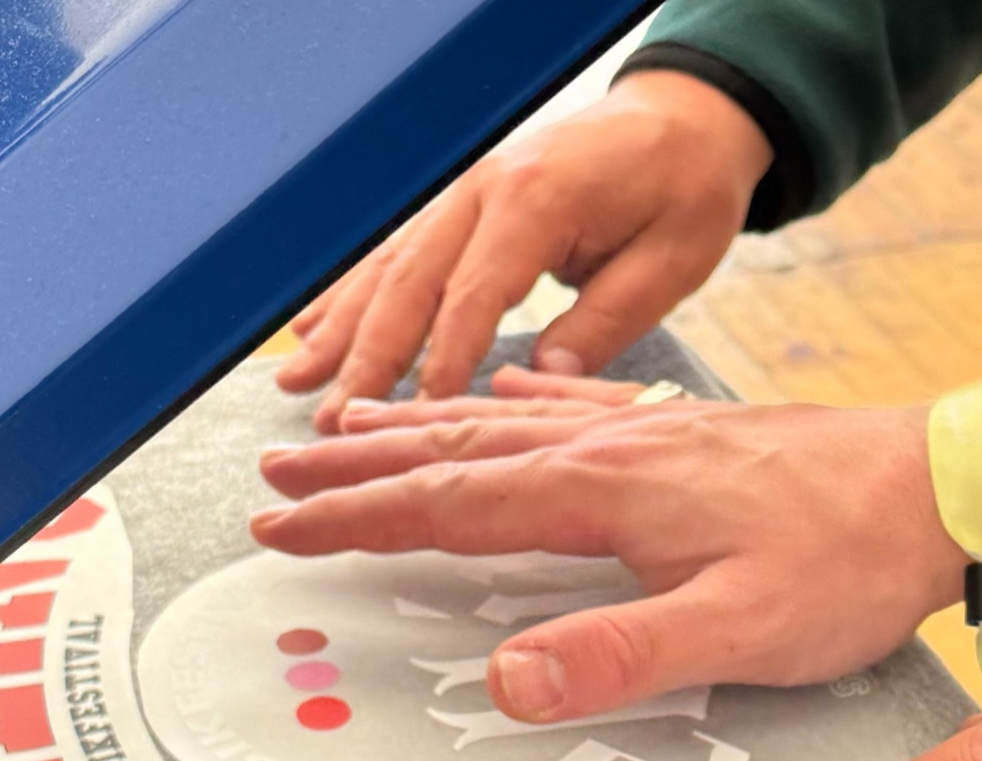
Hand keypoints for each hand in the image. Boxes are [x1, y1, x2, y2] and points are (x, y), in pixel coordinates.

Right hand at [252, 364, 981, 724]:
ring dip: (412, 429)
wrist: (943, 487)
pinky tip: (493, 391)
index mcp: (604, 494)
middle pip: (451, 454)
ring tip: (342, 427)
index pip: (449, 507)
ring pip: (496, 426)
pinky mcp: (680, 434)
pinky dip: (510, 399)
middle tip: (273, 473)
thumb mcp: (737, 633)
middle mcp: (609, 449)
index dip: (356, 518)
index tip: (282, 526)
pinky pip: (567, 404)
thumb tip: (507, 678)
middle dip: (353, 466)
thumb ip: (617, 655)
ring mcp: (642, 433)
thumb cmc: (849, 564)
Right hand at [276, 70, 770, 430]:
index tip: (413, 418)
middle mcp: (486, 189)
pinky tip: (312, 330)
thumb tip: (544, 380)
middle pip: (411, 282)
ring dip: (341, 329)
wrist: (685, 117)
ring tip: (296, 383)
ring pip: (390, 267)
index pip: (474, 292)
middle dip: (367, 357)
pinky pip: (397, 253)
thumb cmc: (685, 187)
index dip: (440, 359)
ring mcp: (466, 194)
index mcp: (539, 199)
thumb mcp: (671, 259)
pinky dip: (351, 295)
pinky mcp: (463, 206)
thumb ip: (605, 321)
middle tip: (330, 422)